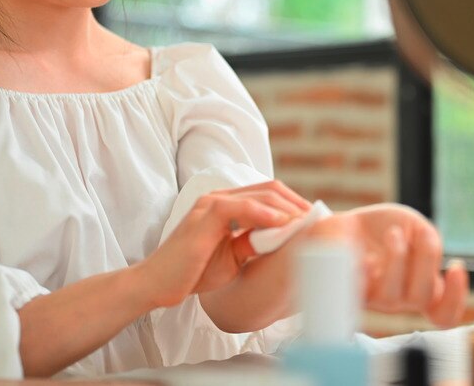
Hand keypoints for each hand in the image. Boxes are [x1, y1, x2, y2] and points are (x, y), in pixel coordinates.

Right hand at [139, 181, 310, 308]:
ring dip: (287, 208)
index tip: (312, 221)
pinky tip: (283, 224)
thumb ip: (252, 242)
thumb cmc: (192, 272)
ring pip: (260, 195)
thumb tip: (282, 239)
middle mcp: (219, 198)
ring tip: (306, 223)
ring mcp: (211, 204)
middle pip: (269, 189)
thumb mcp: (232, 256)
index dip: (293, 205)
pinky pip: (242, 207)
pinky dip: (266, 214)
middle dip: (296, 203)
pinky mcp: (205, 216)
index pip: (267, 194)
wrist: (157, 284)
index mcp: (225, 205)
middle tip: (316, 220)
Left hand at [303, 203, 468, 326]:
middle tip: (420, 235)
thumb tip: (427, 242)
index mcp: (421, 286)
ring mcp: (374, 297)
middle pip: (421, 299)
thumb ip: (427, 237)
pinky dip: (365, 272)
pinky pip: (358, 290)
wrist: (345, 225)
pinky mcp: (350, 289)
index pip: (443, 313)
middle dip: (426, 262)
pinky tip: (367, 255)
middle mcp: (400, 298)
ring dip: (398, 260)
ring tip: (393, 234)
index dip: (456, 298)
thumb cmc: (383, 229)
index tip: (456, 267)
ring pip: (392, 297)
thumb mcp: (412, 224)